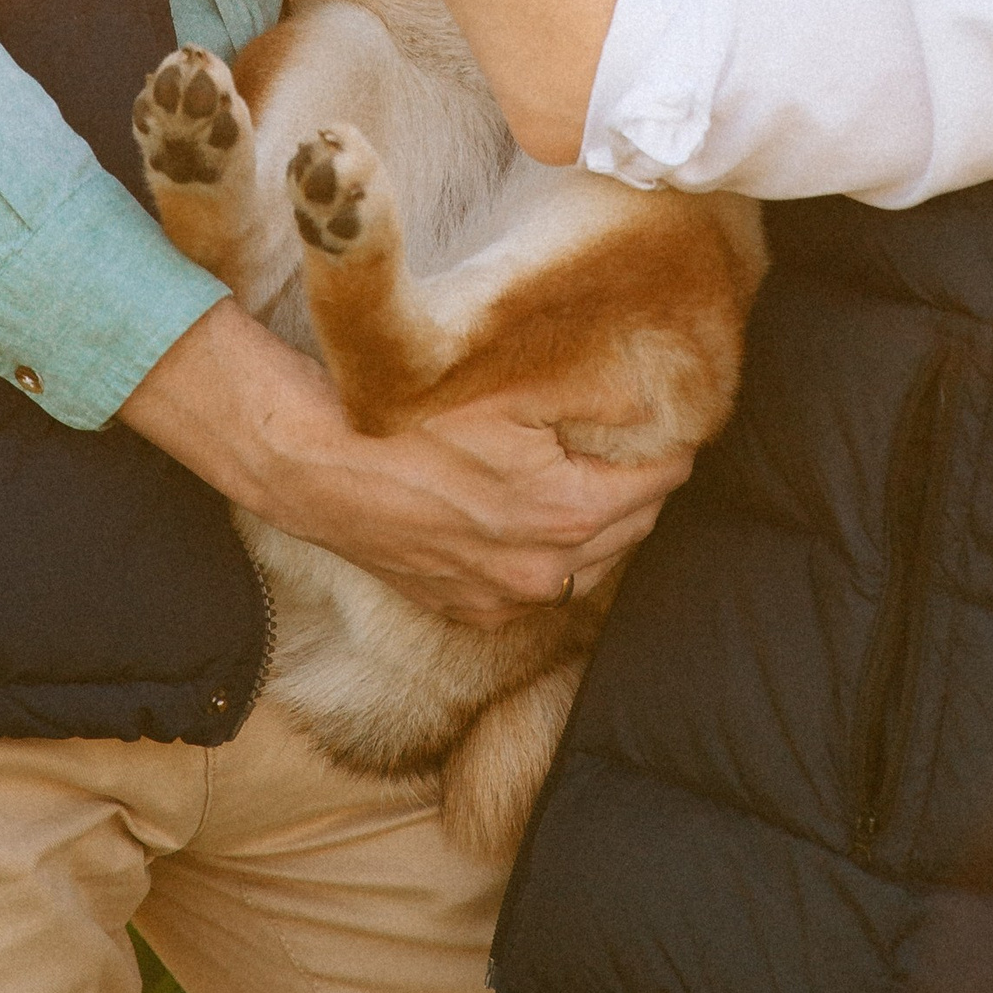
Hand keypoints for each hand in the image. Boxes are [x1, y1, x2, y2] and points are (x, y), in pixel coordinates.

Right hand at [120, 300, 681, 623]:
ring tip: (589, 478)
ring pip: (587, 565)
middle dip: (641, 486)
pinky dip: (548, 556)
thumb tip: (651, 396)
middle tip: (636, 445)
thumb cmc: (407, 418)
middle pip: (631, 528)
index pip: (657, 484)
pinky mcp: (465, 607)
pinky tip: (530, 517)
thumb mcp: (507, 385)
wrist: (318, 466)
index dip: (671, 448)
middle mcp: (542, 572)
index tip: (674, 424)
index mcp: (565, 514)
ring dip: (599, 526)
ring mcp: (501, 597)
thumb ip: (593, 392)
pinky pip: (534, 587)